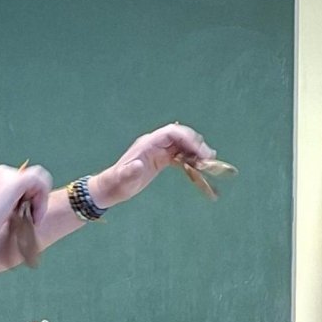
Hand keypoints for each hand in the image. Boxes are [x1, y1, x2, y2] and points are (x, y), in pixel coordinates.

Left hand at [95, 124, 212, 205]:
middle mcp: (154, 144)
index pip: (171, 133)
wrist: (111, 188)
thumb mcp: (123, 180)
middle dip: (196, 143)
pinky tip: (199, 167)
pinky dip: (190, 159)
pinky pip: (179, 154)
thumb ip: (130, 172)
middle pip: (180, 136)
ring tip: (209, 162)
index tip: (199, 151)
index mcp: (147, 144)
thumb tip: (138, 165)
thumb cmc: (116, 184)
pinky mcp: (160, 159)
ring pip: (182, 144)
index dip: (187, 138)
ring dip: (196, 150)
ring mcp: (158, 151)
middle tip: (209, 157)